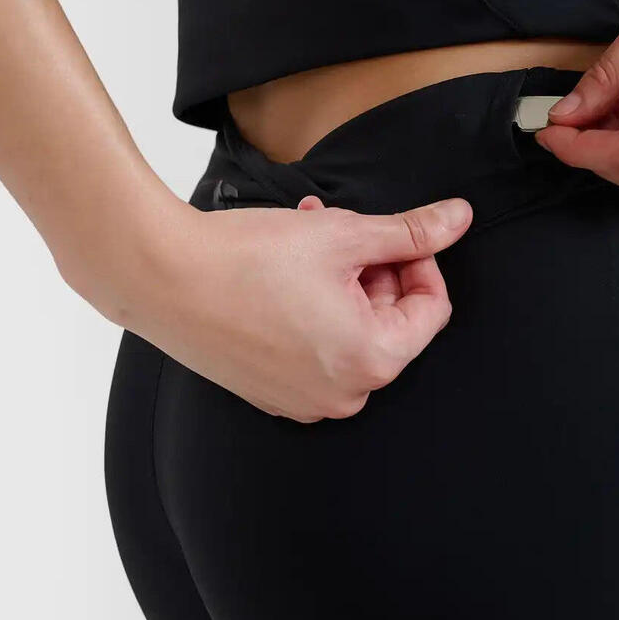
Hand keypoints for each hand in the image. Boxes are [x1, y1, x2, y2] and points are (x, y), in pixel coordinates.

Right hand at [117, 194, 471, 422]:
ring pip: (351, 332)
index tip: (394, 233)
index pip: (432, 309)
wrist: (159, 276)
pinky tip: (285, 272)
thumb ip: (411, 231)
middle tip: (342, 228)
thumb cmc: (246, 259)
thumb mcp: (344, 234)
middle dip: (374, 269)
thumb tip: (458, 219)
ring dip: (342, 283)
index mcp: (371, 362)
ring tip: (309, 239)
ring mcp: (304, 400)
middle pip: (390, 322)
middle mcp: (342, 395)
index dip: (420, 260)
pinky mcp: (271, 393)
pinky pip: (314, 351)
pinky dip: (312, 311)